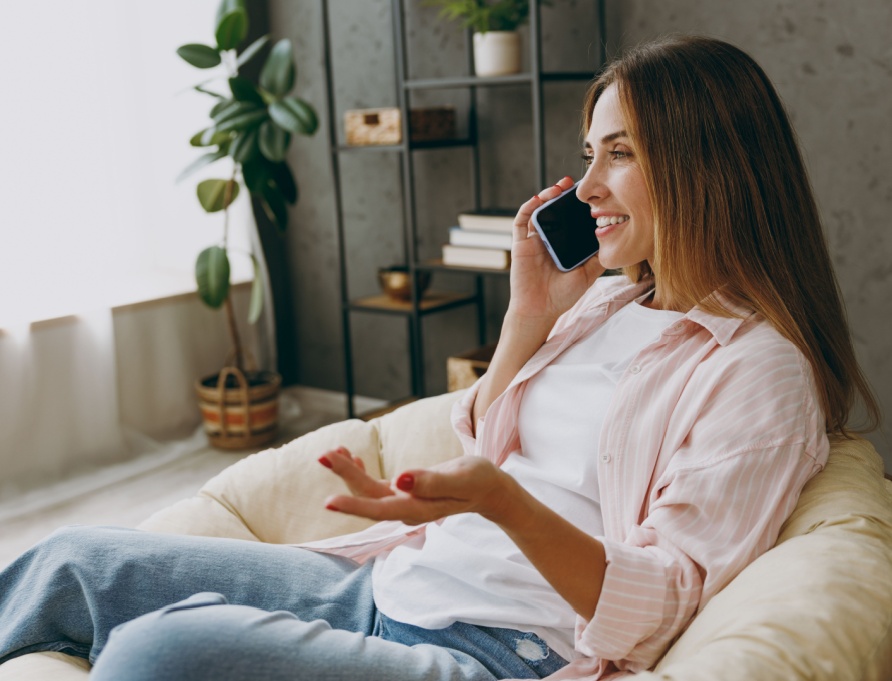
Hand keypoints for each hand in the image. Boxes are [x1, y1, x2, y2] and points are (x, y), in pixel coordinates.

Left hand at [318, 447, 515, 525]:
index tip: (328, 501)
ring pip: (368, 491)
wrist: (489, 490)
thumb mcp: (460, 477)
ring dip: (349, 472)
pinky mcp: (404, 494)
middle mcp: (406, 510)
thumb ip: (431, 481)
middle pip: (368, 496)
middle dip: (345, 476)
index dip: (353, 505)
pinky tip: (351, 457)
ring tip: (331, 452)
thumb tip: (399, 480)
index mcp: (418, 509)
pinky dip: (361, 471)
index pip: (380, 508)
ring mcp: (403, 503)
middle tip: (324, 454)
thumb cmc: (478, 480)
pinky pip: (375, 487)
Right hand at [509, 176, 604, 325]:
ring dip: (547, 196)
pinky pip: (521, 221)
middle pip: (553, 211)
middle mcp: (548, 240)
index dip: (576, 206)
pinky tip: (539, 199)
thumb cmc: (562, 296)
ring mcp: (533, 241)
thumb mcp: (588, 274)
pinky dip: (528, 207)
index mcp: (562, 245)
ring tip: (559, 187)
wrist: (541, 311)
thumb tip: (615, 239)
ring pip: (538, 211)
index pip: (569, 219)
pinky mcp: (520, 244)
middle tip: (574, 184)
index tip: (589, 195)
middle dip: (562, 195)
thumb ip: (598, 258)